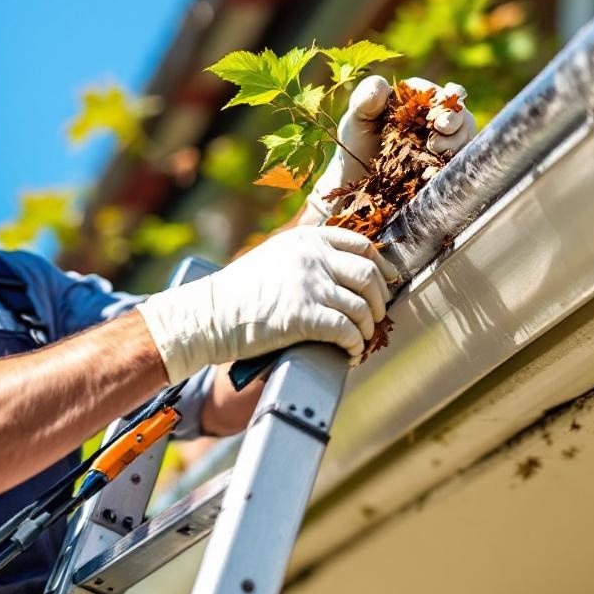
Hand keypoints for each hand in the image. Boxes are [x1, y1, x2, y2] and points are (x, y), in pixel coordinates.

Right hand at [136, 227, 396, 382]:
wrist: (208, 315)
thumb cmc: (238, 293)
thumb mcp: (275, 258)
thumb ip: (307, 259)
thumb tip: (344, 275)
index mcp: (307, 239)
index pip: (361, 246)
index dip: (380, 268)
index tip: (384, 284)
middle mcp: (312, 257)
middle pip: (369, 275)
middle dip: (379, 300)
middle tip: (375, 317)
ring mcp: (310, 286)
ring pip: (361, 307)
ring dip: (367, 328)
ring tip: (361, 339)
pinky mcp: (304, 317)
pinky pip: (347, 331)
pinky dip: (354, 346)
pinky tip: (350, 354)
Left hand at [304, 75, 475, 223]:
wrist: (358, 181)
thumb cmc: (354, 144)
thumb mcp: (355, 120)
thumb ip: (365, 100)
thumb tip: (382, 86)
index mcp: (412, 99)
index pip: (432, 91)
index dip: (437, 96)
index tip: (433, 106)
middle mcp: (431, 116)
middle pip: (455, 109)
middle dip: (453, 115)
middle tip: (441, 126)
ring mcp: (441, 138)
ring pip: (464, 130)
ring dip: (456, 137)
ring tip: (434, 147)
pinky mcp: (444, 161)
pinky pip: (461, 155)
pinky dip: (455, 158)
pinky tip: (436, 166)